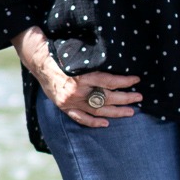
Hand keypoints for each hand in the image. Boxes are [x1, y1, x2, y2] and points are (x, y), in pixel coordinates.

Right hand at [11, 27, 141, 126]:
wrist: (40, 63)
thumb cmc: (61, 56)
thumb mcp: (78, 57)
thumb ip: (94, 64)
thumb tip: (116, 65)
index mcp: (83, 76)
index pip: (109, 81)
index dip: (125, 82)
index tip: (136, 80)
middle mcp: (78, 91)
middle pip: (107, 98)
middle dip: (125, 98)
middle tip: (139, 98)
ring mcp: (71, 101)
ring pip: (97, 110)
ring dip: (115, 112)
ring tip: (130, 111)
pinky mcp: (65, 107)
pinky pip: (81, 118)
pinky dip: (93, 122)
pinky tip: (106, 123)